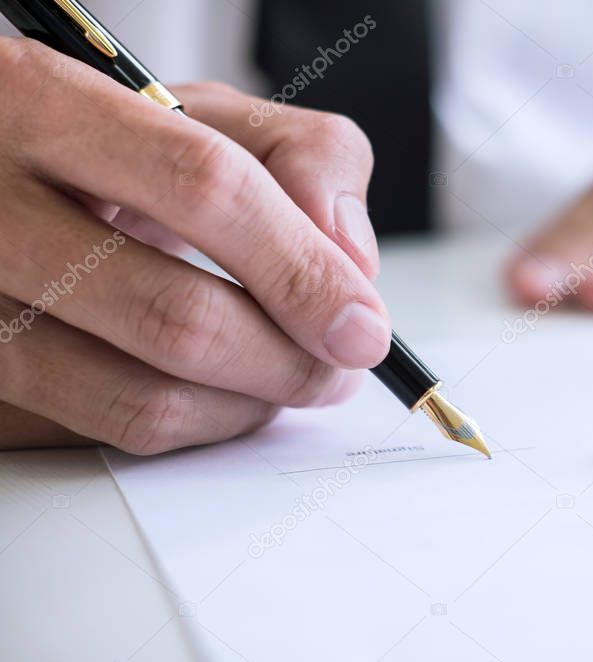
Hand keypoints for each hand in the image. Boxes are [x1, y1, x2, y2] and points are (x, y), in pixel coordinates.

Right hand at [0, 38, 389, 453]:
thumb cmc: (115, 150)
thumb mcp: (207, 117)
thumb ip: (304, 157)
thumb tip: (350, 263)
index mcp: (44, 105)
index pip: (204, 190)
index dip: (300, 269)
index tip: (361, 326)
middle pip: (177, 317)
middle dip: (290, 362)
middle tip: (337, 368)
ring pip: (143, 401)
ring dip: (248, 407)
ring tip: (281, 379)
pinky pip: (109, 437)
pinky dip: (192, 429)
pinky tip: (217, 394)